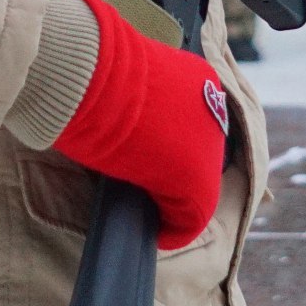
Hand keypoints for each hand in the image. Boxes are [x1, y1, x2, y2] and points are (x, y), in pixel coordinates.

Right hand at [51, 0, 230, 250]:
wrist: (92, 78)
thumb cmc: (94, 71)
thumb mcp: (125, 81)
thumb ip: (138, 98)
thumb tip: (121, 112)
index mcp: (198, 78)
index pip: (192, 122)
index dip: (171, 143)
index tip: (150, 156)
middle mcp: (213, 111)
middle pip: (199, 153)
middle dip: (176, 169)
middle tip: (146, 183)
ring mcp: (209, 146)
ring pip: (197, 186)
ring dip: (175, 200)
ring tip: (152, 212)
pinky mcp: (198, 183)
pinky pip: (191, 216)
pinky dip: (175, 229)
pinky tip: (158, 234)